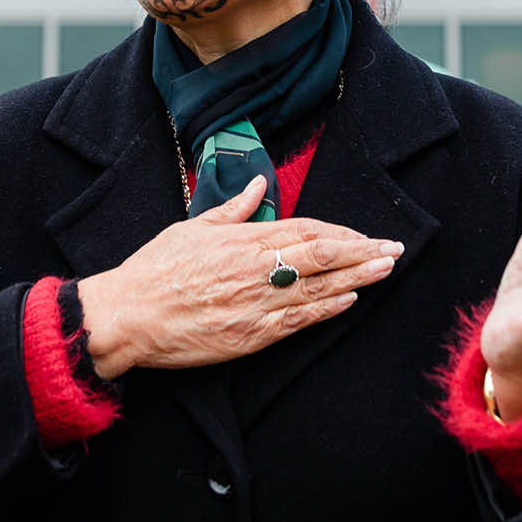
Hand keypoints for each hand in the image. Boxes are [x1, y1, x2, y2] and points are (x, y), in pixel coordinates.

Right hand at [75, 175, 403, 378]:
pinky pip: (299, 321)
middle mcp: (256, 269)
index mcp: (243, 240)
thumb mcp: (191, 228)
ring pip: (319, 288)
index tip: (365, 233)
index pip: (306, 229)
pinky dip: (328, 309)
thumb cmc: (154, 271)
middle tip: (393, 249)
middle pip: (323, 255)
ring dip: (357, 278)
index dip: (341, 232)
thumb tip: (257, 186)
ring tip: (385, 270)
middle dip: (362, 251)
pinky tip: (350, 300)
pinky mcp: (251, 335)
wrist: (127, 316)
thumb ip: (232, 210)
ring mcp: (256, 303)